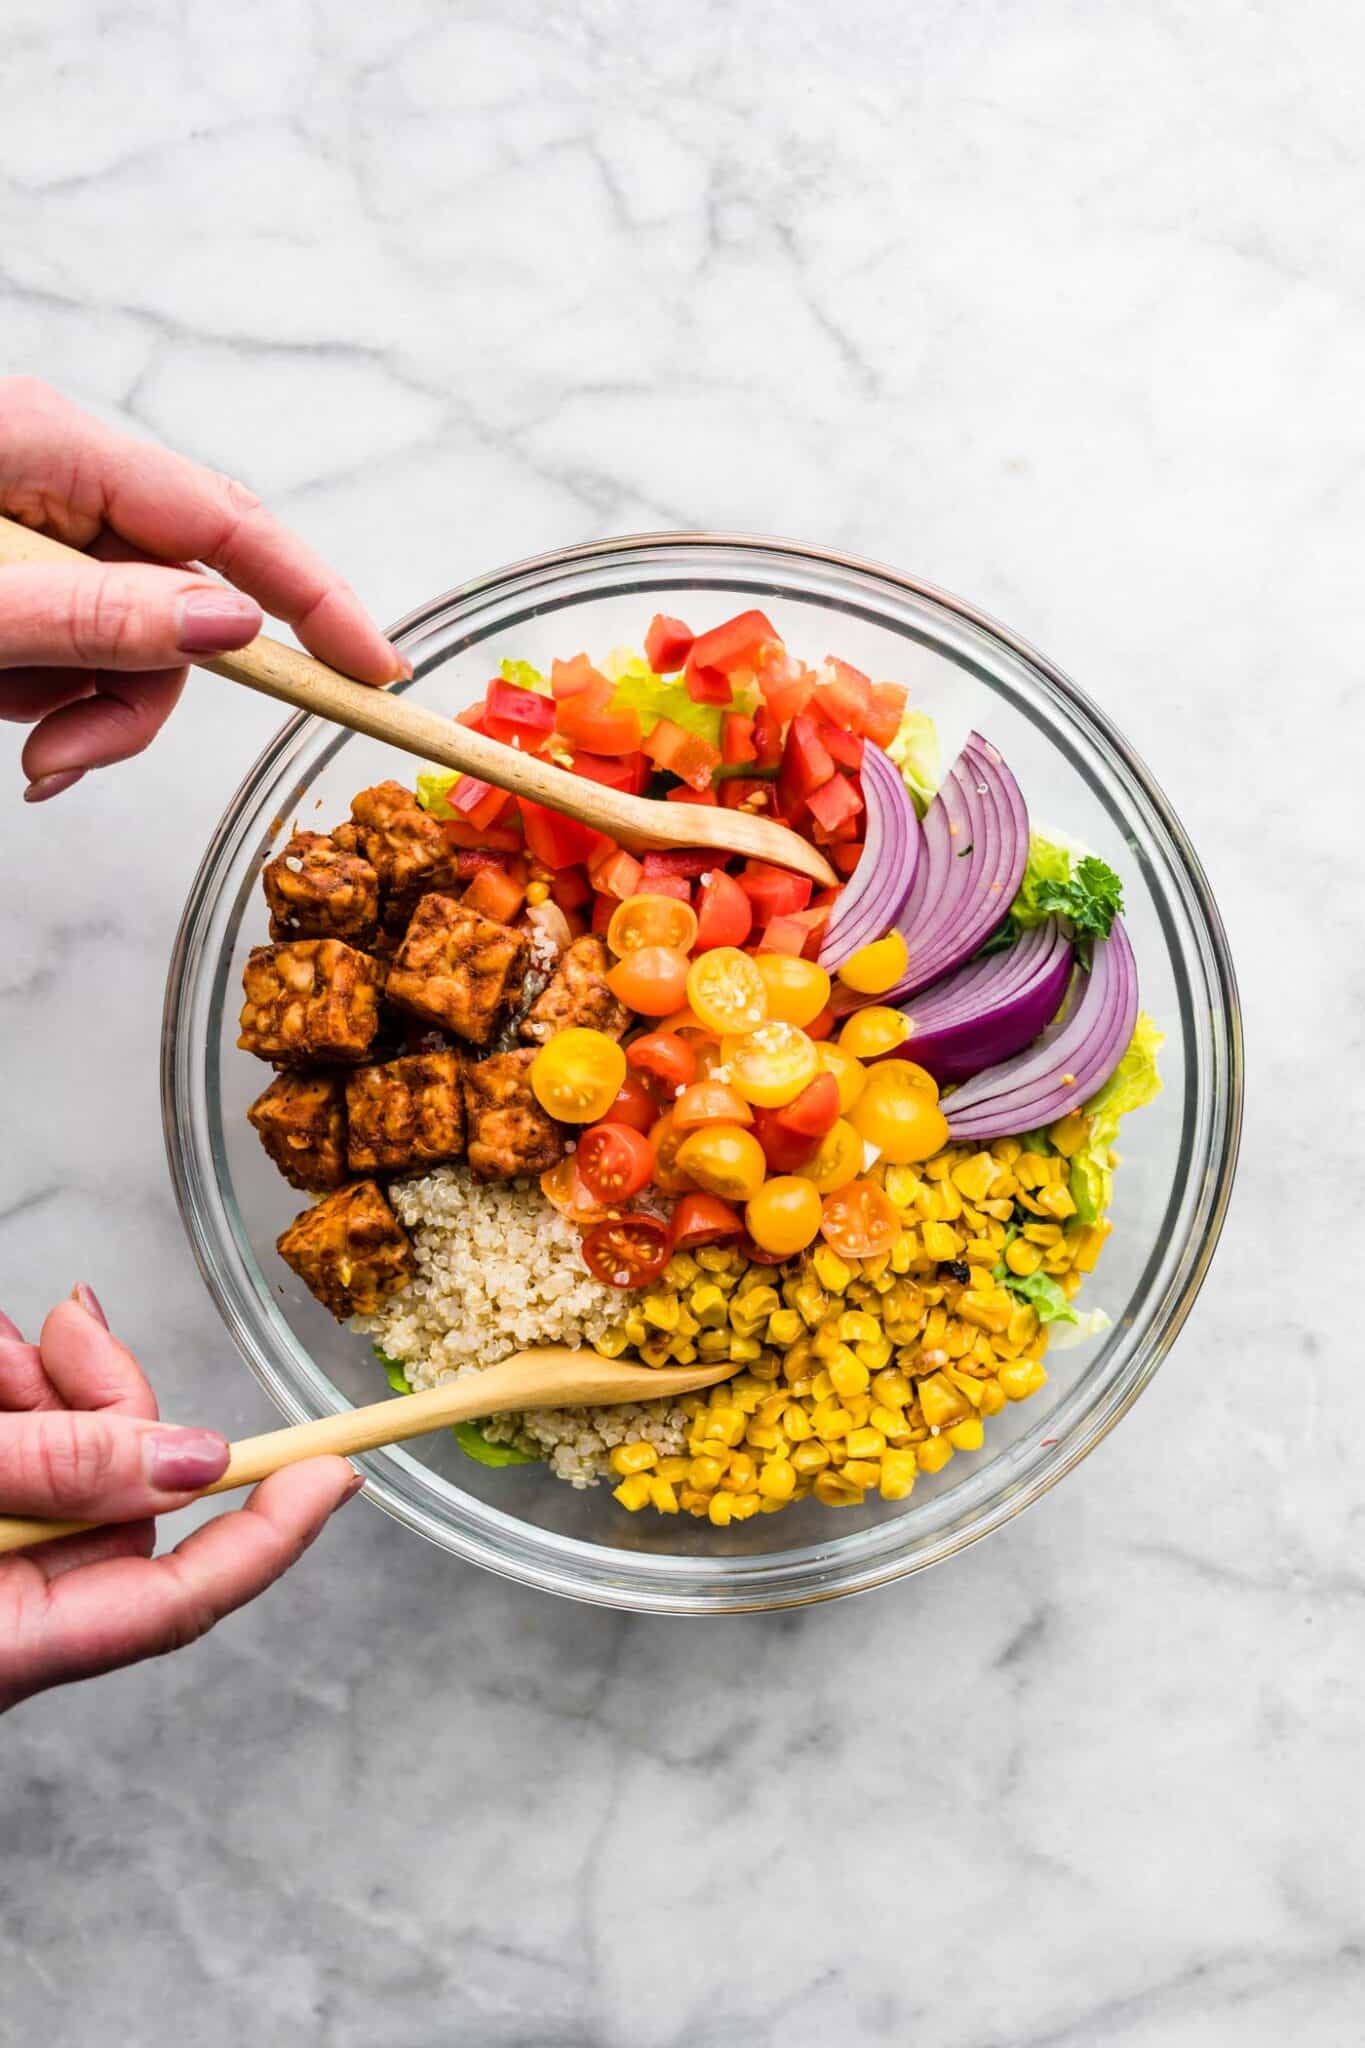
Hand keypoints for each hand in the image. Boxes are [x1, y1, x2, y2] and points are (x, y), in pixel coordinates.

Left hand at [0, 376, 405, 803]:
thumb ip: (96, 617)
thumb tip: (233, 625)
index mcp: (56, 447)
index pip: (228, 523)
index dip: (315, 600)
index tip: (375, 671)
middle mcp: (61, 476)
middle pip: (176, 602)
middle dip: (133, 695)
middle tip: (62, 757)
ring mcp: (40, 521)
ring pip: (130, 640)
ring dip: (81, 709)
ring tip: (18, 740)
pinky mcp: (20, 566)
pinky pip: (81, 645)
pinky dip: (48, 697)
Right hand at [0, 1288, 359, 1711]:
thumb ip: (64, 1471)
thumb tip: (193, 1461)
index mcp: (21, 1639)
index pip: (186, 1597)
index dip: (273, 1535)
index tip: (338, 1471)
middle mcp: (18, 1603)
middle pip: (121, 1489)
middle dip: (107, 1397)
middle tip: (72, 1330)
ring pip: (66, 1452)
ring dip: (43, 1383)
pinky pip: (19, 1447)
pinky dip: (11, 1396)